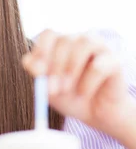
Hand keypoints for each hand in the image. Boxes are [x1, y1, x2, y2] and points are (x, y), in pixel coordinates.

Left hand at [22, 30, 135, 147]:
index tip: (37, 71)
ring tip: (67, 90)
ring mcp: (99, 48)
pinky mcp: (115, 61)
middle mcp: (80, 41)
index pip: (48, 34)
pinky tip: (83, 94)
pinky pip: (99, 65)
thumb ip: (39, 75)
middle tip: (52, 89)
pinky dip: (88, 81)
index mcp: (61, 45)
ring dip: (71, 67)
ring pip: (84, 43)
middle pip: (64, 39)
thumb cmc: (71, 98)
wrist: (97, 114)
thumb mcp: (49, 90)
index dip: (40, 50)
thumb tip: (33, 65)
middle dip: (55, 66)